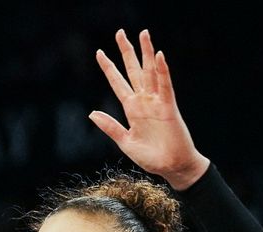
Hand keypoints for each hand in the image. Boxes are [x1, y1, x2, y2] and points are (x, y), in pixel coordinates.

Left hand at [90, 30, 209, 190]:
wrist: (171, 167)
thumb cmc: (151, 156)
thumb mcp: (125, 141)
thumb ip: (110, 126)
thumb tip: (91, 113)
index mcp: (131, 109)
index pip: (118, 83)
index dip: (109, 68)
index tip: (99, 52)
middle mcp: (143, 101)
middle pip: (133, 71)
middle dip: (127, 52)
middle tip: (120, 32)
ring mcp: (156, 102)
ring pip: (150, 72)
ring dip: (146, 53)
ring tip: (143, 33)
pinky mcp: (168, 107)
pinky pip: (165, 85)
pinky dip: (162, 71)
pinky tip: (158, 56)